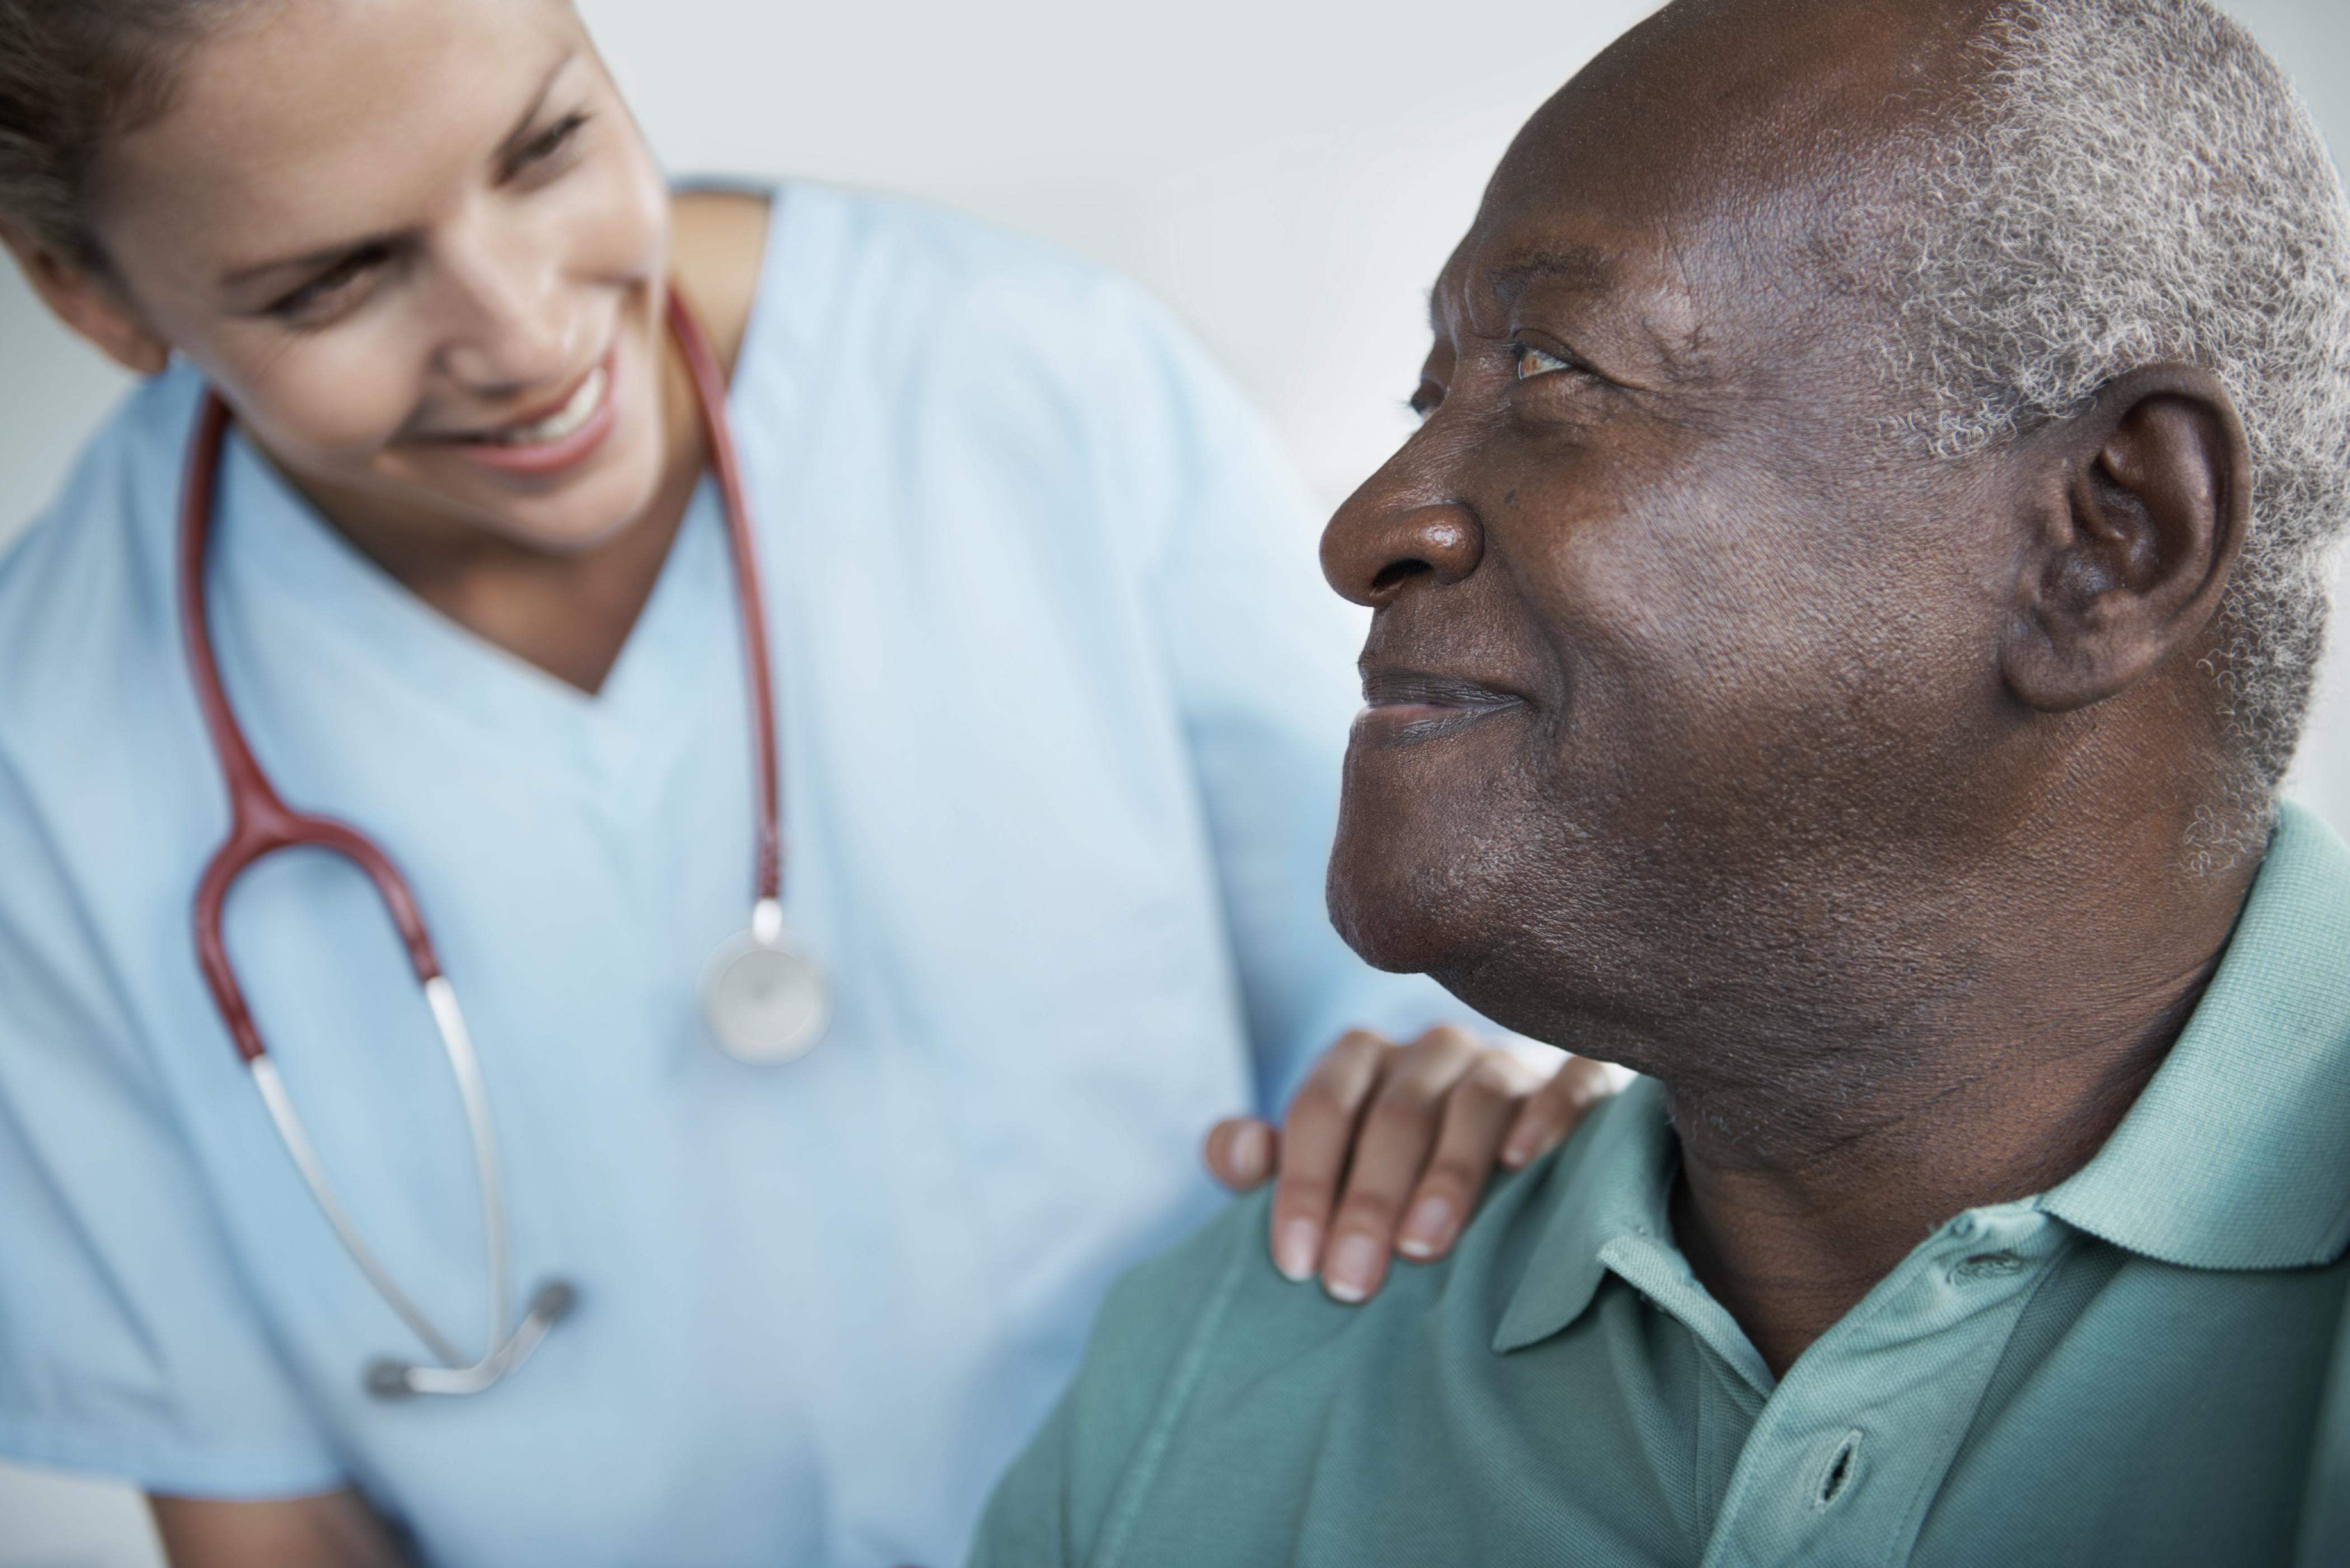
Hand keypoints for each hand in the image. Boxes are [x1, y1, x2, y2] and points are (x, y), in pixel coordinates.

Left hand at [1202, 1025, 1615, 1303]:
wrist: (1512, 1137)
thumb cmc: (1391, 1165)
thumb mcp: (1322, 1162)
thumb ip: (1261, 1160)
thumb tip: (1239, 1149)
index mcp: (1361, 1059)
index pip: (1320, 1109)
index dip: (1302, 1184)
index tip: (1297, 1265)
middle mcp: (1433, 1050)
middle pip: (1394, 1113)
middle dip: (1368, 1200)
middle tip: (1351, 1283)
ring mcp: (1508, 1059)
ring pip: (1477, 1099)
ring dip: (1449, 1172)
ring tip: (1426, 1246)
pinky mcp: (1578, 1074)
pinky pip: (1569, 1080)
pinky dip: (1548, 1113)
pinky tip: (1527, 1161)